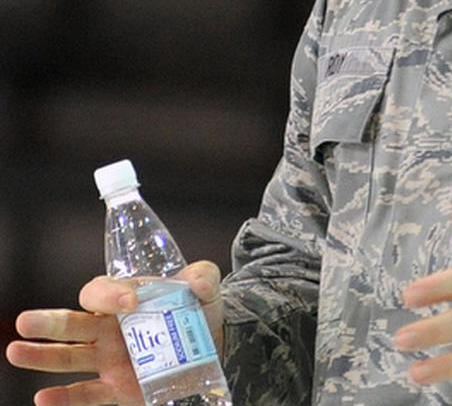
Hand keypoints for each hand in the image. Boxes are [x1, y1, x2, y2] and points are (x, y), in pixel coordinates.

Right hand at [5, 260, 223, 405]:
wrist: (213, 345)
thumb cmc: (201, 309)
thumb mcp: (205, 285)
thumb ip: (202, 277)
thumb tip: (199, 286)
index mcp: (125, 299)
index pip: (103, 292)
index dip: (111, 294)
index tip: (131, 301)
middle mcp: (109, 328)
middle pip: (72, 323)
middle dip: (49, 323)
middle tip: (25, 321)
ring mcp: (109, 359)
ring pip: (70, 357)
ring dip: (42, 356)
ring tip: (16, 351)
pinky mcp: (116, 387)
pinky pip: (85, 393)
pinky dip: (64, 397)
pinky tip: (44, 397)